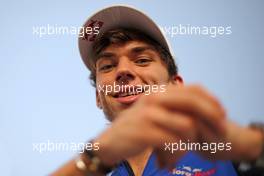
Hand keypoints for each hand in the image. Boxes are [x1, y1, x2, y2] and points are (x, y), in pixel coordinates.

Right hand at [93, 85, 226, 166]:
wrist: (108, 143)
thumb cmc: (135, 130)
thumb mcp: (153, 113)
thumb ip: (172, 108)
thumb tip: (201, 112)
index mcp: (158, 92)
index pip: (193, 89)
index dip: (212, 101)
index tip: (222, 115)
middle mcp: (154, 98)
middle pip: (193, 103)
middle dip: (212, 119)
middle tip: (220, 134)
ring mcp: (149, 113)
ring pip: (186, 126)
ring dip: (189, 144)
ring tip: (179, 154)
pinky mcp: (145, 131)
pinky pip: (173, 142)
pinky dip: (176, 153)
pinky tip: (167, 161)